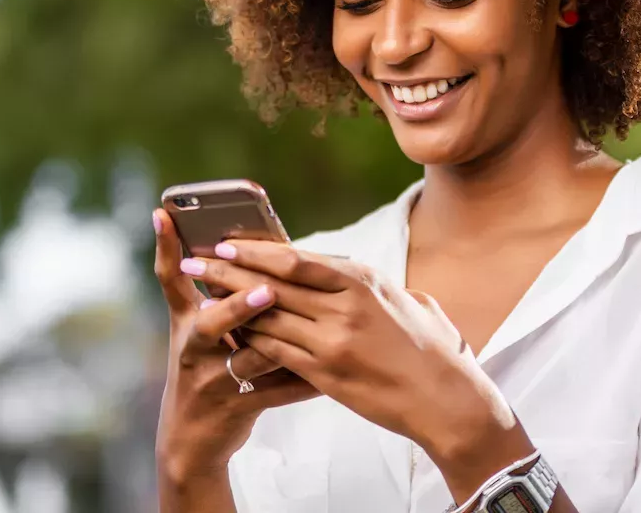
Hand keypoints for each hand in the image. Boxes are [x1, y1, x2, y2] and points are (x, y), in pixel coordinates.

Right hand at [151, 211, 320, 487]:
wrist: (193, 438)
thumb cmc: (206, 367)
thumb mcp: (198, 331)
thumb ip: (218, 294)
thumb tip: (254, 245)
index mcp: (186, 322)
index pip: (171, 279)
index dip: (165, 246)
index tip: (163, 214)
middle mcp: (194, 349)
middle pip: (209, 324)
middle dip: (237, 307)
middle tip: (266, 290)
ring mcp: (214, 381)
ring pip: (250, 359)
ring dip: (278, 343)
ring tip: (306, 327)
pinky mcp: (238, 407)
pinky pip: (277, 393)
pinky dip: (304, 383)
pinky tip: (328, 374)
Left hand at [186, 240, 523, 479]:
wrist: (445, 398)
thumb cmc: (430, 347)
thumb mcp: (404, 299)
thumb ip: (368, 284)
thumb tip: (342, 271)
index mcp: (362, 280)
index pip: (295, 258)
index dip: (254, 250)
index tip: (225, 242)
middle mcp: (345, 306)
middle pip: (272, 283)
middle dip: (228, 271)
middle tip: (195, 261)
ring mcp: (334, 341)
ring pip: (268, 318)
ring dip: (230, 307)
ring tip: (202, 297)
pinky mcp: (327, 374)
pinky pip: (277, 353)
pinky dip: (251, 342)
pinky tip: (231, 336)